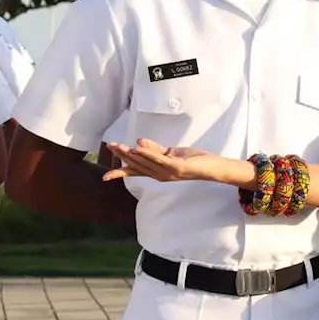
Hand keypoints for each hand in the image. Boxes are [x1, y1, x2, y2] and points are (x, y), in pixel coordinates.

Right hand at [102, 138, 225, 183]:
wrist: (213, 167)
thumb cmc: (194, 160)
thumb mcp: (172, 153)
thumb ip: (156, 149)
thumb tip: (138, 142)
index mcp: (157, 172)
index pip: (136, 171)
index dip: (121, 171)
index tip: (105, 176)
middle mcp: (160, 175)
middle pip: (137, 165)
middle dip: (123, 155)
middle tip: (110, 146)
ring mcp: (168, 172)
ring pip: (146, 162)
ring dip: (132, 154)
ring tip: (120, 146)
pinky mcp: (177, 167)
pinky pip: (160, 160)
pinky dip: (148, 154)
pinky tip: (138, 148)